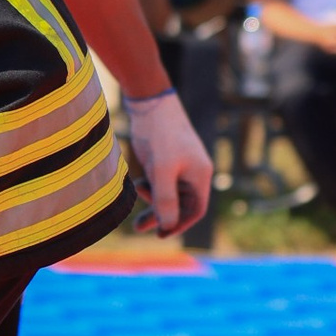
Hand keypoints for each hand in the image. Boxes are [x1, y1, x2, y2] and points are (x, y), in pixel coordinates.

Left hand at [124, 89, 213, 236]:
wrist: (149, 101)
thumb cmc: (159, 135)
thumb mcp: (161, 170)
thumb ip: (165, 199)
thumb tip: (168, 225)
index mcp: (200, 175)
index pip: (196, 210)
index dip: (179, 225)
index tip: (160, 234)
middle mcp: (193, 171)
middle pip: (181, 203)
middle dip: (162, 216)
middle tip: (139, 228)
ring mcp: (180, 163)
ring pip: (168, 192)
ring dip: (152, 201)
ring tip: (135, 201)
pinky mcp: (166, 156)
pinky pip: (160, 180)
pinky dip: (149, 185)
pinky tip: (136, 183)